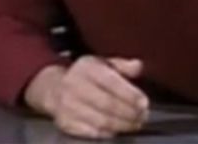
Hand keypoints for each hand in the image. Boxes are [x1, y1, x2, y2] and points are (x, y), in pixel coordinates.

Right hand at [24, 56, 148, 139]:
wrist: (53, 88)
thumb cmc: (85, 77)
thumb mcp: (100, 64)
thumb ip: (121, 66)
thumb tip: (138, 65)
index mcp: (86, 68)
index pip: (111, 82)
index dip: (130, 94)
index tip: (144, 103)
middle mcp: (74, 85)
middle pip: (108, 104)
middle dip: (130, 113)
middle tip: (142, 117)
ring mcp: (68, 105)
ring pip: (102, 121)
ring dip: (123, 125)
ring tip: (134, 124)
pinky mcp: (66, 122)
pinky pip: (93, 132)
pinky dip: (108, 133)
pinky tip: (116, 129)